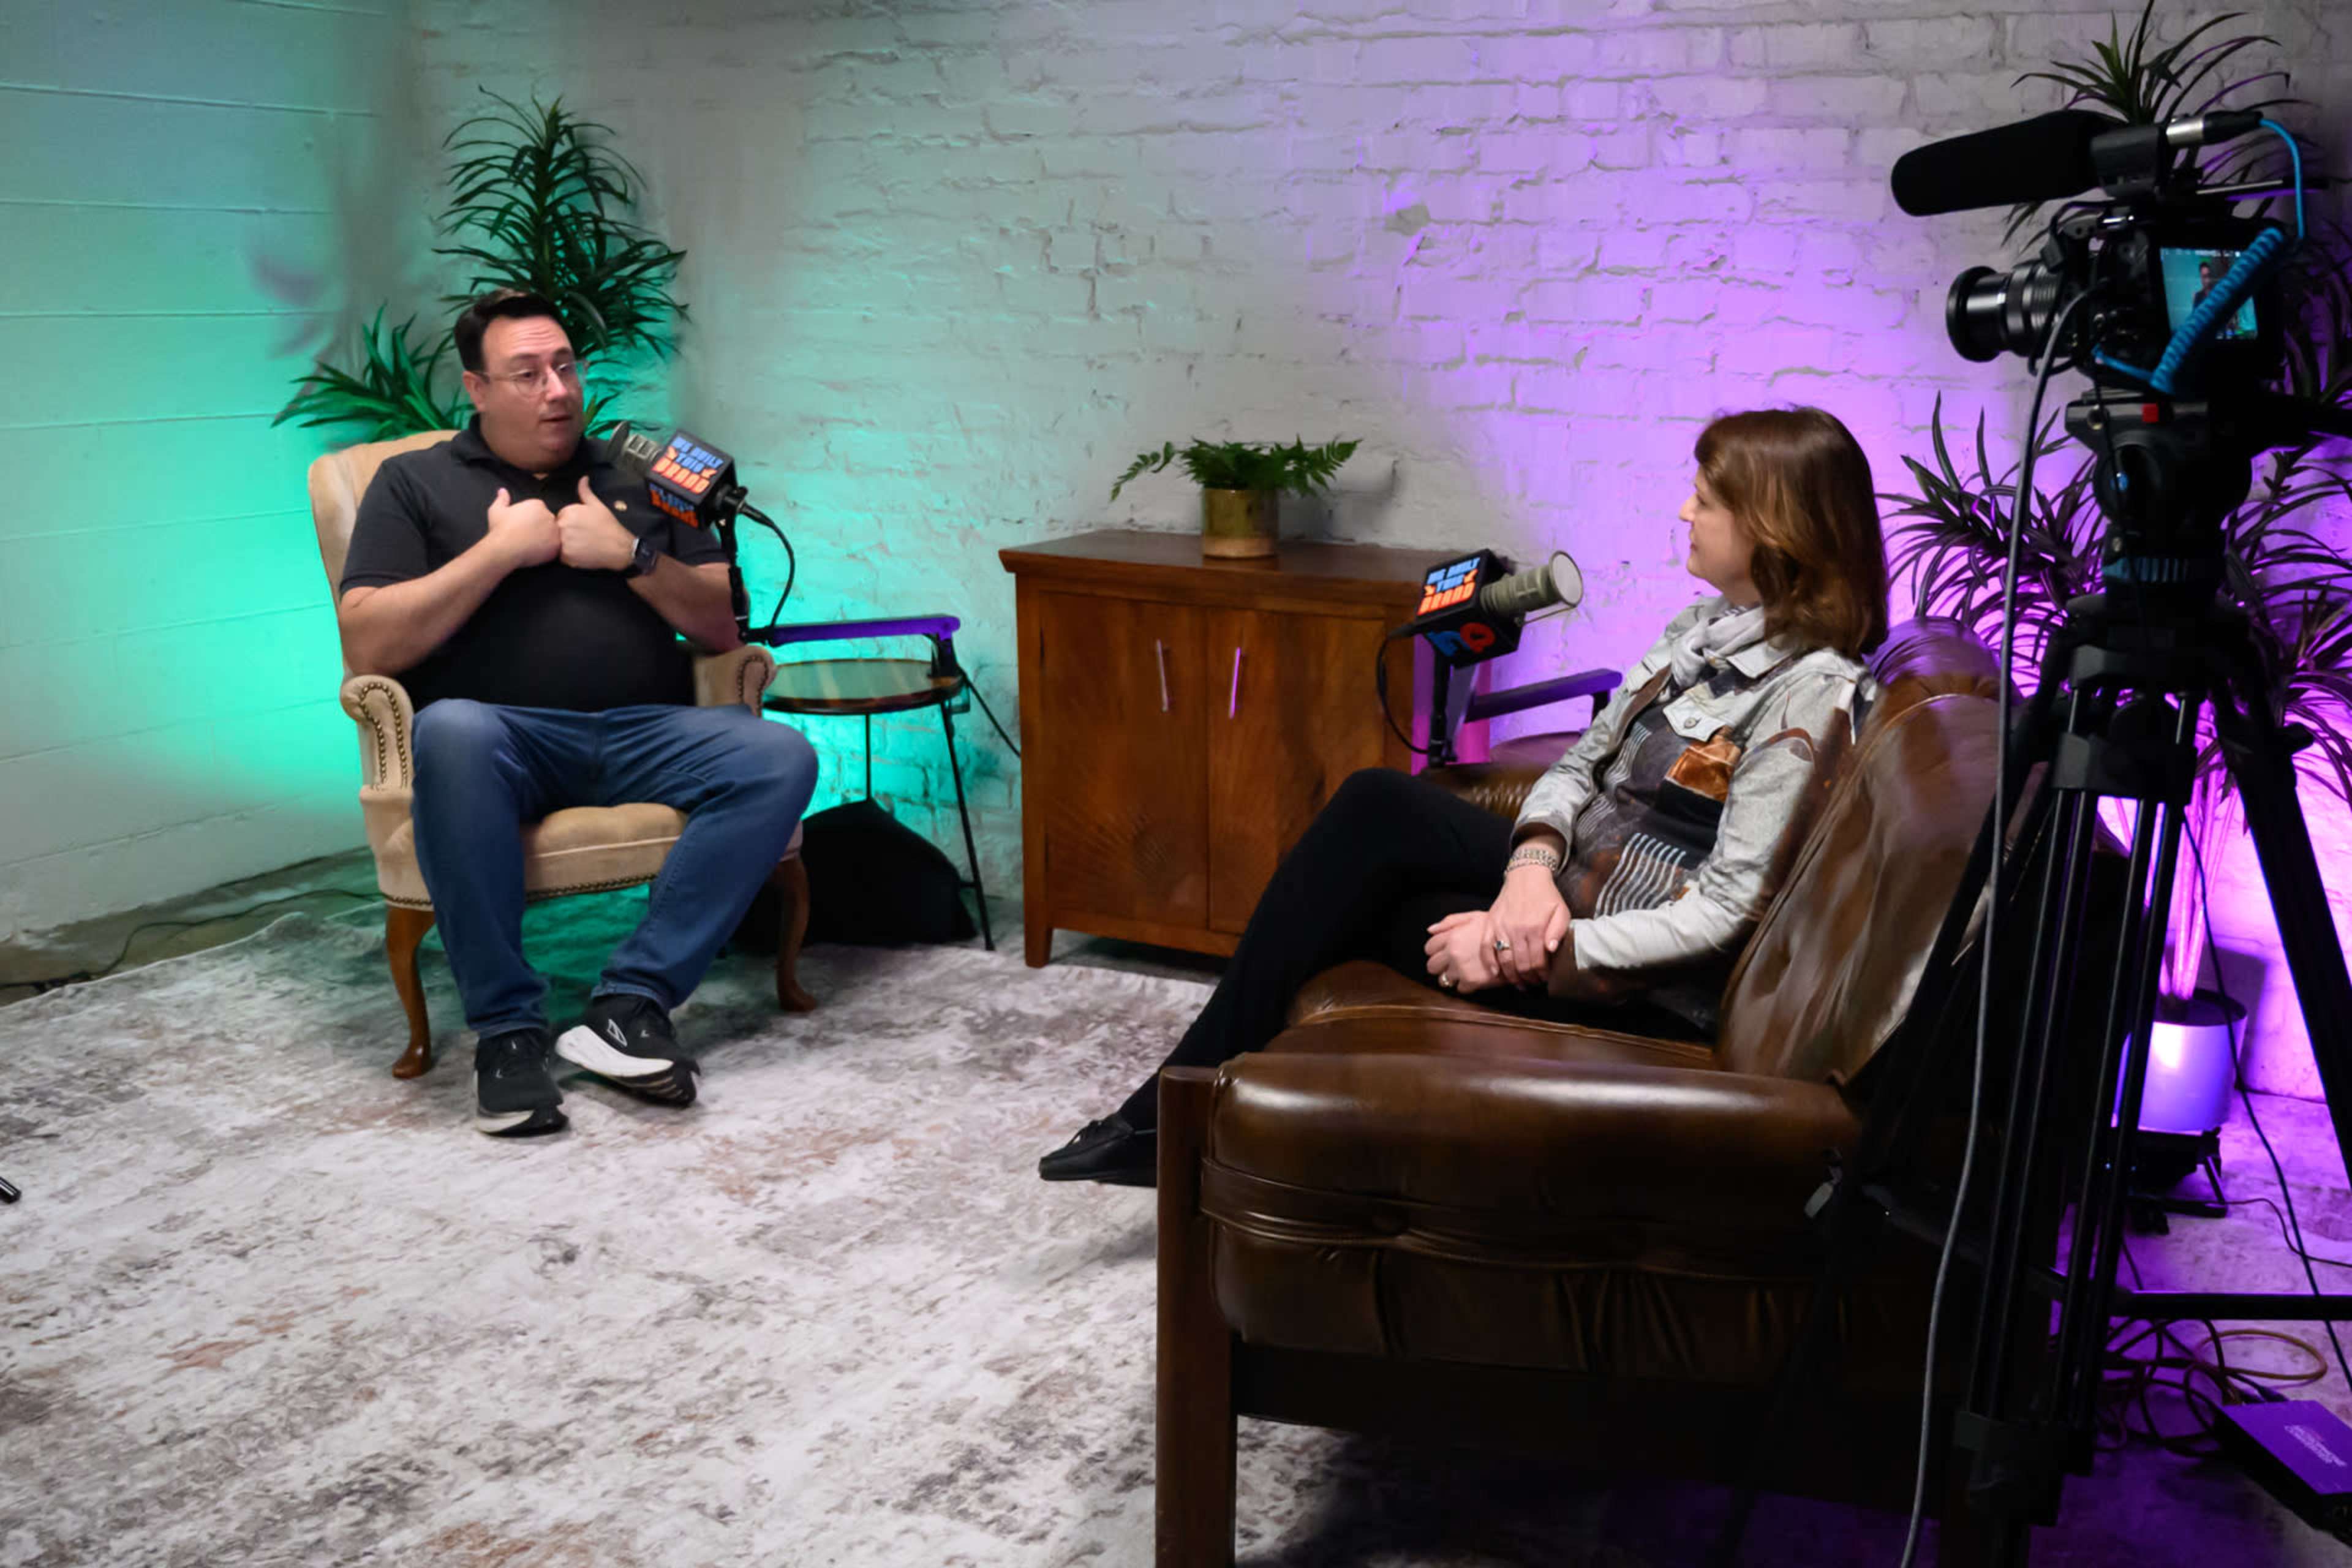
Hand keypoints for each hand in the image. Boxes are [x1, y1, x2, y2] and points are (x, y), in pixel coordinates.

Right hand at [485, 487, 558, 568]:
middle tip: (526, 535)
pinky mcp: (557, 545)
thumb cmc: (500, 529)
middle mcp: (549, 515)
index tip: (522, 526)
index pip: (539, 510)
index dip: (530, 519)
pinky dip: (548, 549)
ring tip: (530, 544)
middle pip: (547, 521)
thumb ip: (502, 499)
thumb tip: (502, 491)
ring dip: (545, 538)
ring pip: (552, 534)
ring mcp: (554, 530)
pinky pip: (555, 547)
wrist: (504, 549)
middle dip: (539, 527)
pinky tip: (535, 551)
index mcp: (537, 505)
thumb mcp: (496, 510)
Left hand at [554, 475, 636, 571]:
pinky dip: (570, 557)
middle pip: (558, 530)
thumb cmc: (608, 526)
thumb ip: (585, 492)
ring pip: (559, 544)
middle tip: (584, 537)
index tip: (584, 527)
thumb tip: (583, 478)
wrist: (619, 547)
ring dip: (568, 545)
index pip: (561, 517)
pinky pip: (562, 557)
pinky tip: (583, 554)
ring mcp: (564, 542)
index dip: (572, 522)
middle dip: (568, 533)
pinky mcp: (567, 557)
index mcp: (568, 512)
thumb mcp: (598, 505)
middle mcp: (563, 526)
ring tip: (584, 545)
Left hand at [1424, 910, 1503, 993]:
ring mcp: (1461, 969)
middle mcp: (1453, 953)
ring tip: (1461, 973)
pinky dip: (1465, 986)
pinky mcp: (1471, 982)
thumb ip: (1450, 921)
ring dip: (1450, 977)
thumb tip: (1430, 930)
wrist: (1517, 944)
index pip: (1428, 948)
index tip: (1442, 953)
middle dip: (1439, 966)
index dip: (1434, 951)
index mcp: (1451, 936)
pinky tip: (1473, 977)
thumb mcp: (1473, 917)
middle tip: (1449, 965)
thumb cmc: (1496, 928)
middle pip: (1431, 966)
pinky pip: (1459, 989)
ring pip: (1443, 980)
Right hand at [1488, 863, 1570, 987]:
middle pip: (1521, 965)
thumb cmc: (1546, 896)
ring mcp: (1501, 928)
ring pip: (1504, 960)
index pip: (1537, 961)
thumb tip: (1551, 950)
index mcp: (1535, 928)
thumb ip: (1558, 931)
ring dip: (1512, 976)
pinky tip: (1495, 973)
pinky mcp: (1491, 924)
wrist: (1526, 876)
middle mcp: (1516, 930)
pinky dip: (1489, 962)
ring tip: (1519, 983)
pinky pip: (1486, 947)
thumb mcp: (1561, 911)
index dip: (1542, 974)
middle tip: (1533, 983)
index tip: (1545, 978)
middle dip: (1528, 978)